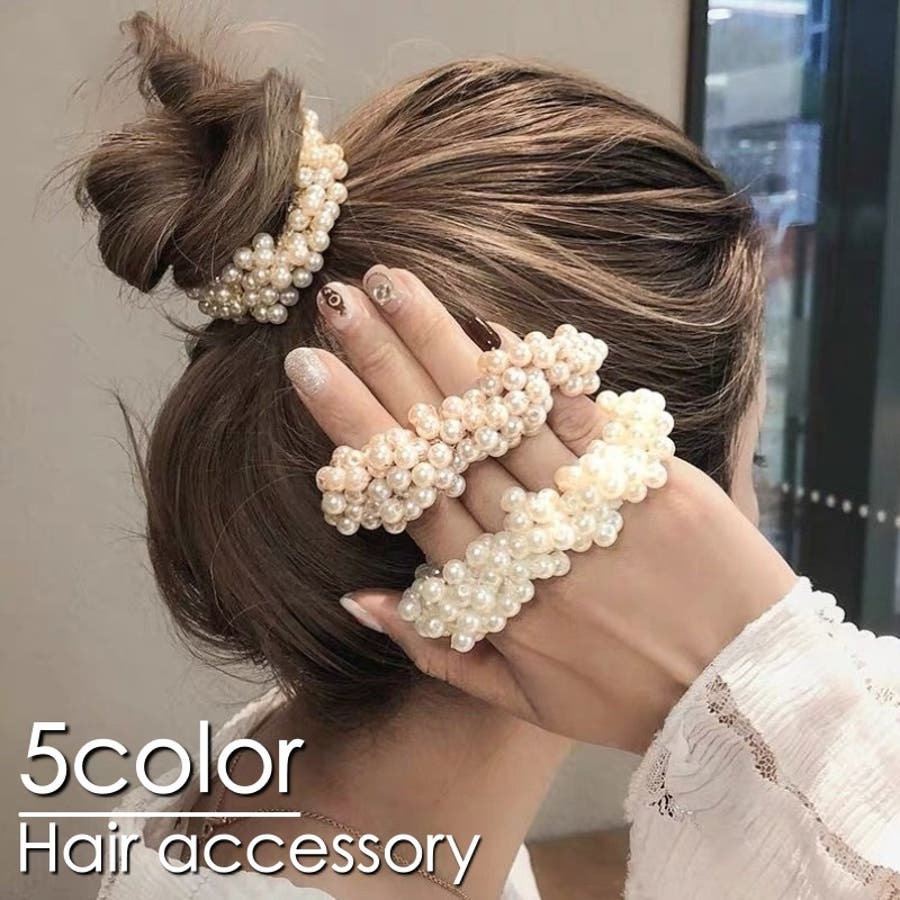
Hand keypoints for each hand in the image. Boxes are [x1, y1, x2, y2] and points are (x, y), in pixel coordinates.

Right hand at [286, 267, 796, 750]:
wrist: (746, 693)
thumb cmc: (623, 700)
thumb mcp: (520, 698)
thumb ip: (435, 649)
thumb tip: (355, 597)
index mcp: (497, 597)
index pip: (413, 493)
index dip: (360, 427)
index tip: (311, 368)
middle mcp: (537, 544)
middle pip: (449, 440)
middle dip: (386, 363)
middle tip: (339, 300)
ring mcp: (597, 506)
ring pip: (507, 416)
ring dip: (446, 344)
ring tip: (394, 285)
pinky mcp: (657, 481)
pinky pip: (586, 415)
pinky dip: (541, 371)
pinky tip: (492, 322)